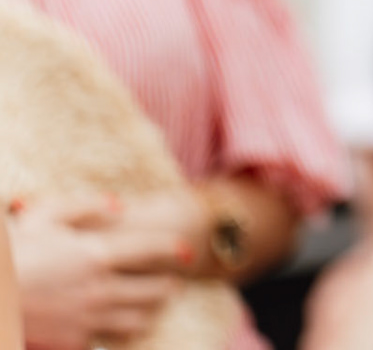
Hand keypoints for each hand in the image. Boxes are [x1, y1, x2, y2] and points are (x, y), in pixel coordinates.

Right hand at [8, 195, 185, 349]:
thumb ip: (85, 205)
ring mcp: (88, 317)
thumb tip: (119, 205)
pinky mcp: (74, 340)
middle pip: (156, 290)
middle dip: (168, 285)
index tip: (186, 252)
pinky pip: (110, 338)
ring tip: (150, 303)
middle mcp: (100, 288)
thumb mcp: (44, 215)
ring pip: (140, 319)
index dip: (175, 249)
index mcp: (97, 254)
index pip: (153, 249)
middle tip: (170, 281)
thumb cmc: (14, 251)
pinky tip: (114, 321)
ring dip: (150, 311)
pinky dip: (118, 331)